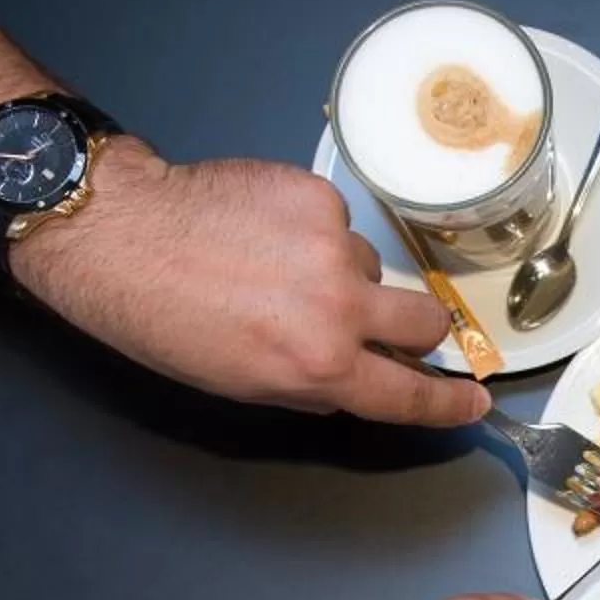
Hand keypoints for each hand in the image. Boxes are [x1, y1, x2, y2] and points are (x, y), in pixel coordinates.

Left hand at [13, 140, 490, 425]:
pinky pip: (338, 221)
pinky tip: (265, 230)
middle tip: (385, 323)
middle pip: (425, 323)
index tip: (475, 401)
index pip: (408, 396)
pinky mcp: (317, 195)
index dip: (448, 404)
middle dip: (415, 329)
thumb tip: (352, 379)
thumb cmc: (164, 322)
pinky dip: (311, 228)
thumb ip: (312, 384)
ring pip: (373, 266)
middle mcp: (338, 309)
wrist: (124, 234)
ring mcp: (332, 246)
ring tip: (279, 266)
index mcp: (319, 368)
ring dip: (343, 272)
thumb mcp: (242, 383)